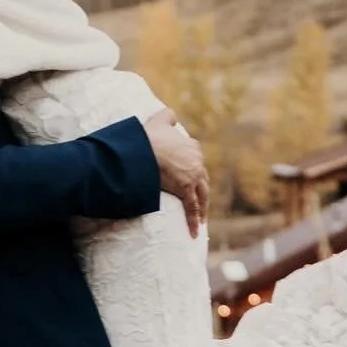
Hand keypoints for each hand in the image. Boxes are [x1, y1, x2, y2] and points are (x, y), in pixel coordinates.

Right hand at [143, 107, 209, 235]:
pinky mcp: (186, 190)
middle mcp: (197, 162)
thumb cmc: (149, 136)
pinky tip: (194, 232)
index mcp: (192, 147)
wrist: (143, 150)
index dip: (193, 170)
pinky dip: (193, 220)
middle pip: (203, 180)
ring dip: (202, 208)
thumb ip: (167, 116)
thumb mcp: (159, 120)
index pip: (197, 161)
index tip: (190, 178)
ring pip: (202, 195)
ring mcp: (193, 177)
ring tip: (201, 218)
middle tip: (198, 200)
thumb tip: (173, 114)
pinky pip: (192, 208)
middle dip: (201, 190)